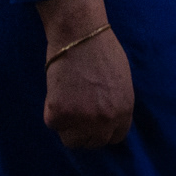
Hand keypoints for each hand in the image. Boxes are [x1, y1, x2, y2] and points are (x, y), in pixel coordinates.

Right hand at [38, 0, 132, 147]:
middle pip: (93, 142)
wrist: (79, 33)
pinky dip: (52, 111)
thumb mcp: (121, 81)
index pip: (115, 137)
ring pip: (71, 140)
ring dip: (67, 125)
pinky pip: (53, 124)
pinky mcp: (59, 114)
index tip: (94, 122)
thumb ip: (116, 103)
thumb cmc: (101, 49)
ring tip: (66, 101)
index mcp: (124, 110)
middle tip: (76, 112)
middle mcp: (105, 120)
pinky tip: (57, 91)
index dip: (103, 129)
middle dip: (85, 131)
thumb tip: (108, 119)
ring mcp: (82, 119)